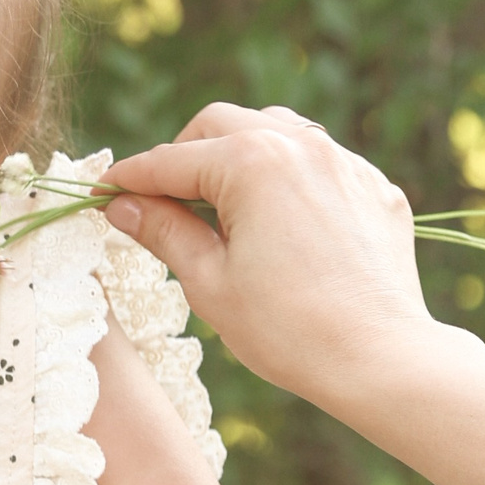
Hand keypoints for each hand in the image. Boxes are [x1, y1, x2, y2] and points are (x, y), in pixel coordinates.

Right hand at [102, 104, 441, 408]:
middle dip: (184, 155)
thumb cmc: (290, 331)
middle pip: (220, 125)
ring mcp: (346, 163)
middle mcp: (302, 145)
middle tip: (161, 199)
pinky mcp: (375, 188)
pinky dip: (290, 178)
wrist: (380, 359)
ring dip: (239, 154)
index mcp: (253, 162)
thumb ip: (164, 232)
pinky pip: (321, 163)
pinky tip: (281, 221)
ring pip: (276, 130)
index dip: (130, 179)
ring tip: (222, 205)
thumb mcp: (210, 283)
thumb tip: (123, 206)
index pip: (171, 161)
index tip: (104, 192)